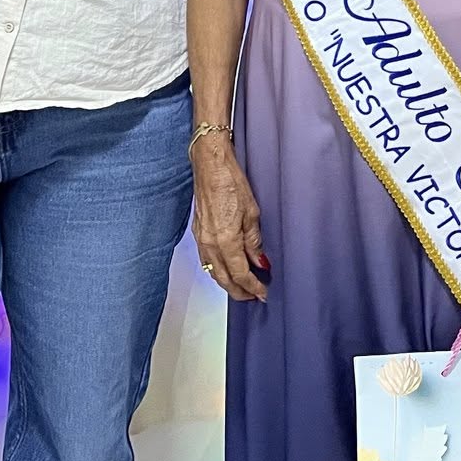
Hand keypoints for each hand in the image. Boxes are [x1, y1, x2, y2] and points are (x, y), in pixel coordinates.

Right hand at [191, 138, 267, 301]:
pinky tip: (226, 269)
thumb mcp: (252, 212)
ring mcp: (201, 239)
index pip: (240, 274)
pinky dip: (217, 270)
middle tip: (254, 296)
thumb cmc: (230, 181)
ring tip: (243, 286)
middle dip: (239, 291)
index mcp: (226, 240)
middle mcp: (210, 244)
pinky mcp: (197, 232)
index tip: (263, 293)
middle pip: (224, 279)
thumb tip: (259, 261)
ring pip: (213, 272)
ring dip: (228, 283)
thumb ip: (254, 241)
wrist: (210, 165)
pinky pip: (206, 260)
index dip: (252, 287)